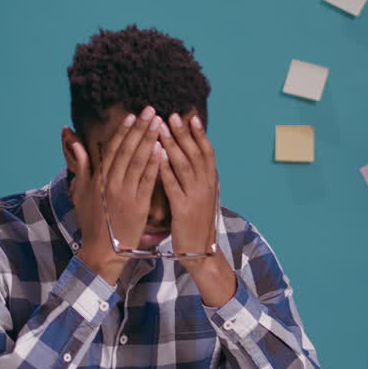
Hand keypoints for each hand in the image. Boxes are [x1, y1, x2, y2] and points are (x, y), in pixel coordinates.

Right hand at [68, 106, 162, 282]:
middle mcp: (111, 183)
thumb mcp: (80, 191)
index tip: (132, 115)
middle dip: (140, 129)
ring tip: (160, 123)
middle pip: (127, 150)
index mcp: (98, 179)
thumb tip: (70, 138)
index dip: (123, 131)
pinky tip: (162, 149)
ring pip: (138, 162)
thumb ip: (80, 164)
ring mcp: (125, 194)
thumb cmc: (91, 221)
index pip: (112, 149)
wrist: (102, 250)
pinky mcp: (139, 206)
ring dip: (149, 140)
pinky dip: (154, 164)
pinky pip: (147, 181)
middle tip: (152, 111)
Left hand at [157, 111, 217, 256]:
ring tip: (161, 128)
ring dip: (173, 144)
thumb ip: (197, 177)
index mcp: (210, 182)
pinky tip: (157, 155)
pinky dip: (165, 168)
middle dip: (183, 133)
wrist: (200, 253)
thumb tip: (190, 156)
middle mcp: (206, 186)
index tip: (189, 115)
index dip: (198, 133)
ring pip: (184, 165)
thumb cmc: (195, 223)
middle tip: (172, 115)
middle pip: (195, 153)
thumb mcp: (201, 197)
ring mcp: (196, 197)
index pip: (206, 151)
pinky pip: (173, 184)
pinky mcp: (184, 209)